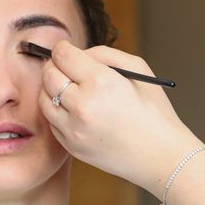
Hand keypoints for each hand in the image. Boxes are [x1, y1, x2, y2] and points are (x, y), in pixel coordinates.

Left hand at [39, 41, 200, 193]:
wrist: (160, 155)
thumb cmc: (153, 110)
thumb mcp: (138, 69)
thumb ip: (104, 54)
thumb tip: (78, 53)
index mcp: (101, 82)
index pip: (62, 55)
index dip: (62, 48)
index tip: (65, 50)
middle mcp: (83, 105)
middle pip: (49, 74)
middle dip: (55, 66)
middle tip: (65, 67)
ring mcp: (74, 129)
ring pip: (44, 98)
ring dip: (53, 89)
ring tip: (70, 88)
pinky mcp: (71, 146)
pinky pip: (51, 121)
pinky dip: (58, 111)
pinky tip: (75, 110)